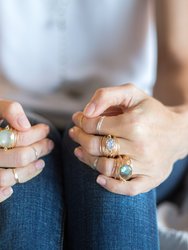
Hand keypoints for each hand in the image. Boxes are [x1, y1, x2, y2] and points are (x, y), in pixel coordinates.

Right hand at [0, 100, 53, 201]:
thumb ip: (8, 110)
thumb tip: (25, 126)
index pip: (20, 138)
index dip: (37, 134)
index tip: (45, 129)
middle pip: (20, 158)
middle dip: (39, 150)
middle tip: (49, 144)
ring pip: (8, 178)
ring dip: (29, 171)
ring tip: (41, 162)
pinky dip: (3, 193)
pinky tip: (12, 188)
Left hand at [70, 84, 186, 194]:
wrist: (178, 132)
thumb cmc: (151, 112)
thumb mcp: (132, 93)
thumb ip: (106, 95)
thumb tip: (85, 112)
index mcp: (134, 123)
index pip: (95, 125)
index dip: (81, 121)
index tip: (77, 119)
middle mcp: (140, 146)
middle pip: (97, 147)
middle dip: (79, 138)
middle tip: (74, 133)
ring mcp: (145, 165)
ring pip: (106, 168)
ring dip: (87, 159)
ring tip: (79, 151)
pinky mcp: (150, 179)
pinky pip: (127, 188)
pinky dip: (110, 186)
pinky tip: (98, 178)